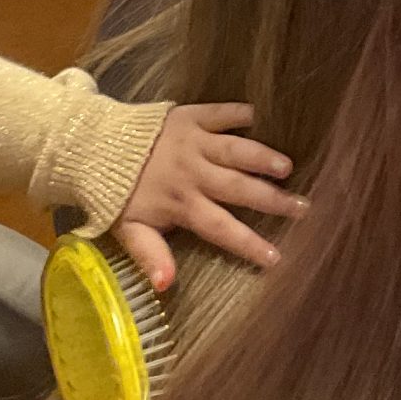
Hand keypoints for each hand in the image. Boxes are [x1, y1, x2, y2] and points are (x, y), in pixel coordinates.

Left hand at [115, 102, 304, 289]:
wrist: (96, 147)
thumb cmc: (119, 194)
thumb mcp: (129, 230)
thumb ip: (151, 255)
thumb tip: (166, 286)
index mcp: (181, 203)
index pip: (220, 227)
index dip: (248, 243)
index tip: (277, 257)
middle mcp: (192, 173)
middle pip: (238, 188)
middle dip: (272, 200)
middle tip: (304, 208)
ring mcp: (193, 142)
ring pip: (234, 150)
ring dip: (261, 156)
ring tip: (287, 166)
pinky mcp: (191, 116)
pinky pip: (219, 113)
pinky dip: (239, 113)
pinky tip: (262, 114)